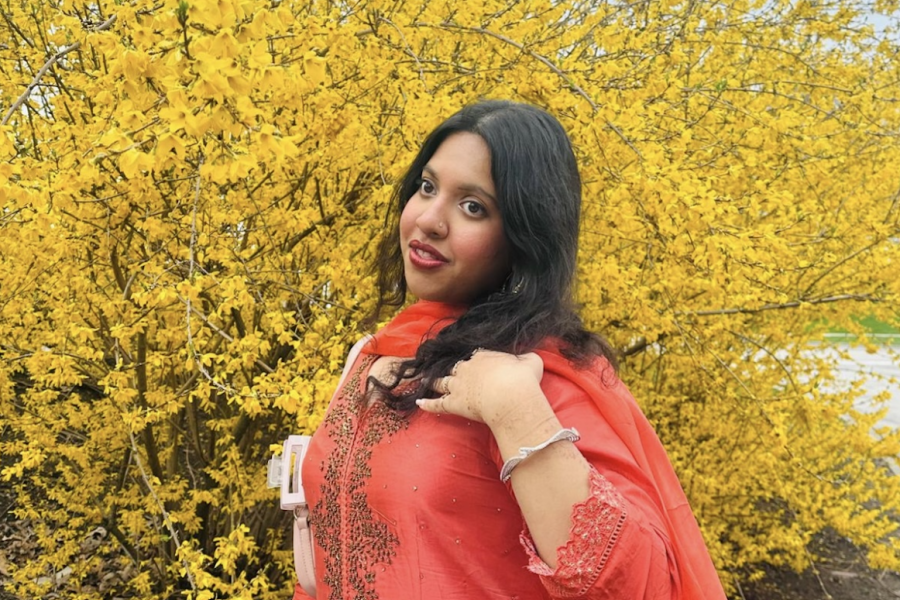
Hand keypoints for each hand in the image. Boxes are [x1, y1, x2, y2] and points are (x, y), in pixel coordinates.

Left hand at [416, 349, 546, 427]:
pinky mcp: (454, 403)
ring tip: (426, 381)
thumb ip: (527, 358)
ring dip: (434, 382)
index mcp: (483, 356)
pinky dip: (428, 404)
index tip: (476, 364)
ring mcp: (458, 385)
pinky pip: (437, 404)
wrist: (511, 397)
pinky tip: (420, 403)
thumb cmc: (523, 379)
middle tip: (447, 370)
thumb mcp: (531, 361)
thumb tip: (528, 358)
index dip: (475, 360)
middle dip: (452, 369)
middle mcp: (467, 368)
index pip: (475, 355)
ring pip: (442, 382)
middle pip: (455, 367)